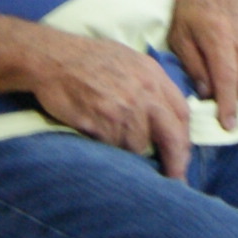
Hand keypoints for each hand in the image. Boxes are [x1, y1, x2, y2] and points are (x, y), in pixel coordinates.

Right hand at [24, 27, 193, 174]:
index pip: (182, 113)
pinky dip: (109, 145)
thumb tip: (165, 115)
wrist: (53, 58)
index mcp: (153, 75)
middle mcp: (144, 93)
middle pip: (172, 137)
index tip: (182, 154)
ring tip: (113, 135)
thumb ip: (151, 85)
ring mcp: (124, 109)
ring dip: (130, 148)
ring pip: (139, 145)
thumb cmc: (88, 59)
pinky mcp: (102, 123)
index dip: (184, 138)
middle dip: (175, 161)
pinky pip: (114, 146)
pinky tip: (97, 131)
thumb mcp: (130, 60)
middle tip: (175, 178)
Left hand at [164, 0, 237, 128]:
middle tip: (221, 107)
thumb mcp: (180, 34)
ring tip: (231, 91)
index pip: (227, 79)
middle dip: (236, 101)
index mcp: (218, 35)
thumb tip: (207, 94)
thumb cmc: (191, 3)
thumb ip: (193, 65)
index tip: (228, 126)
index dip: (229, 106)